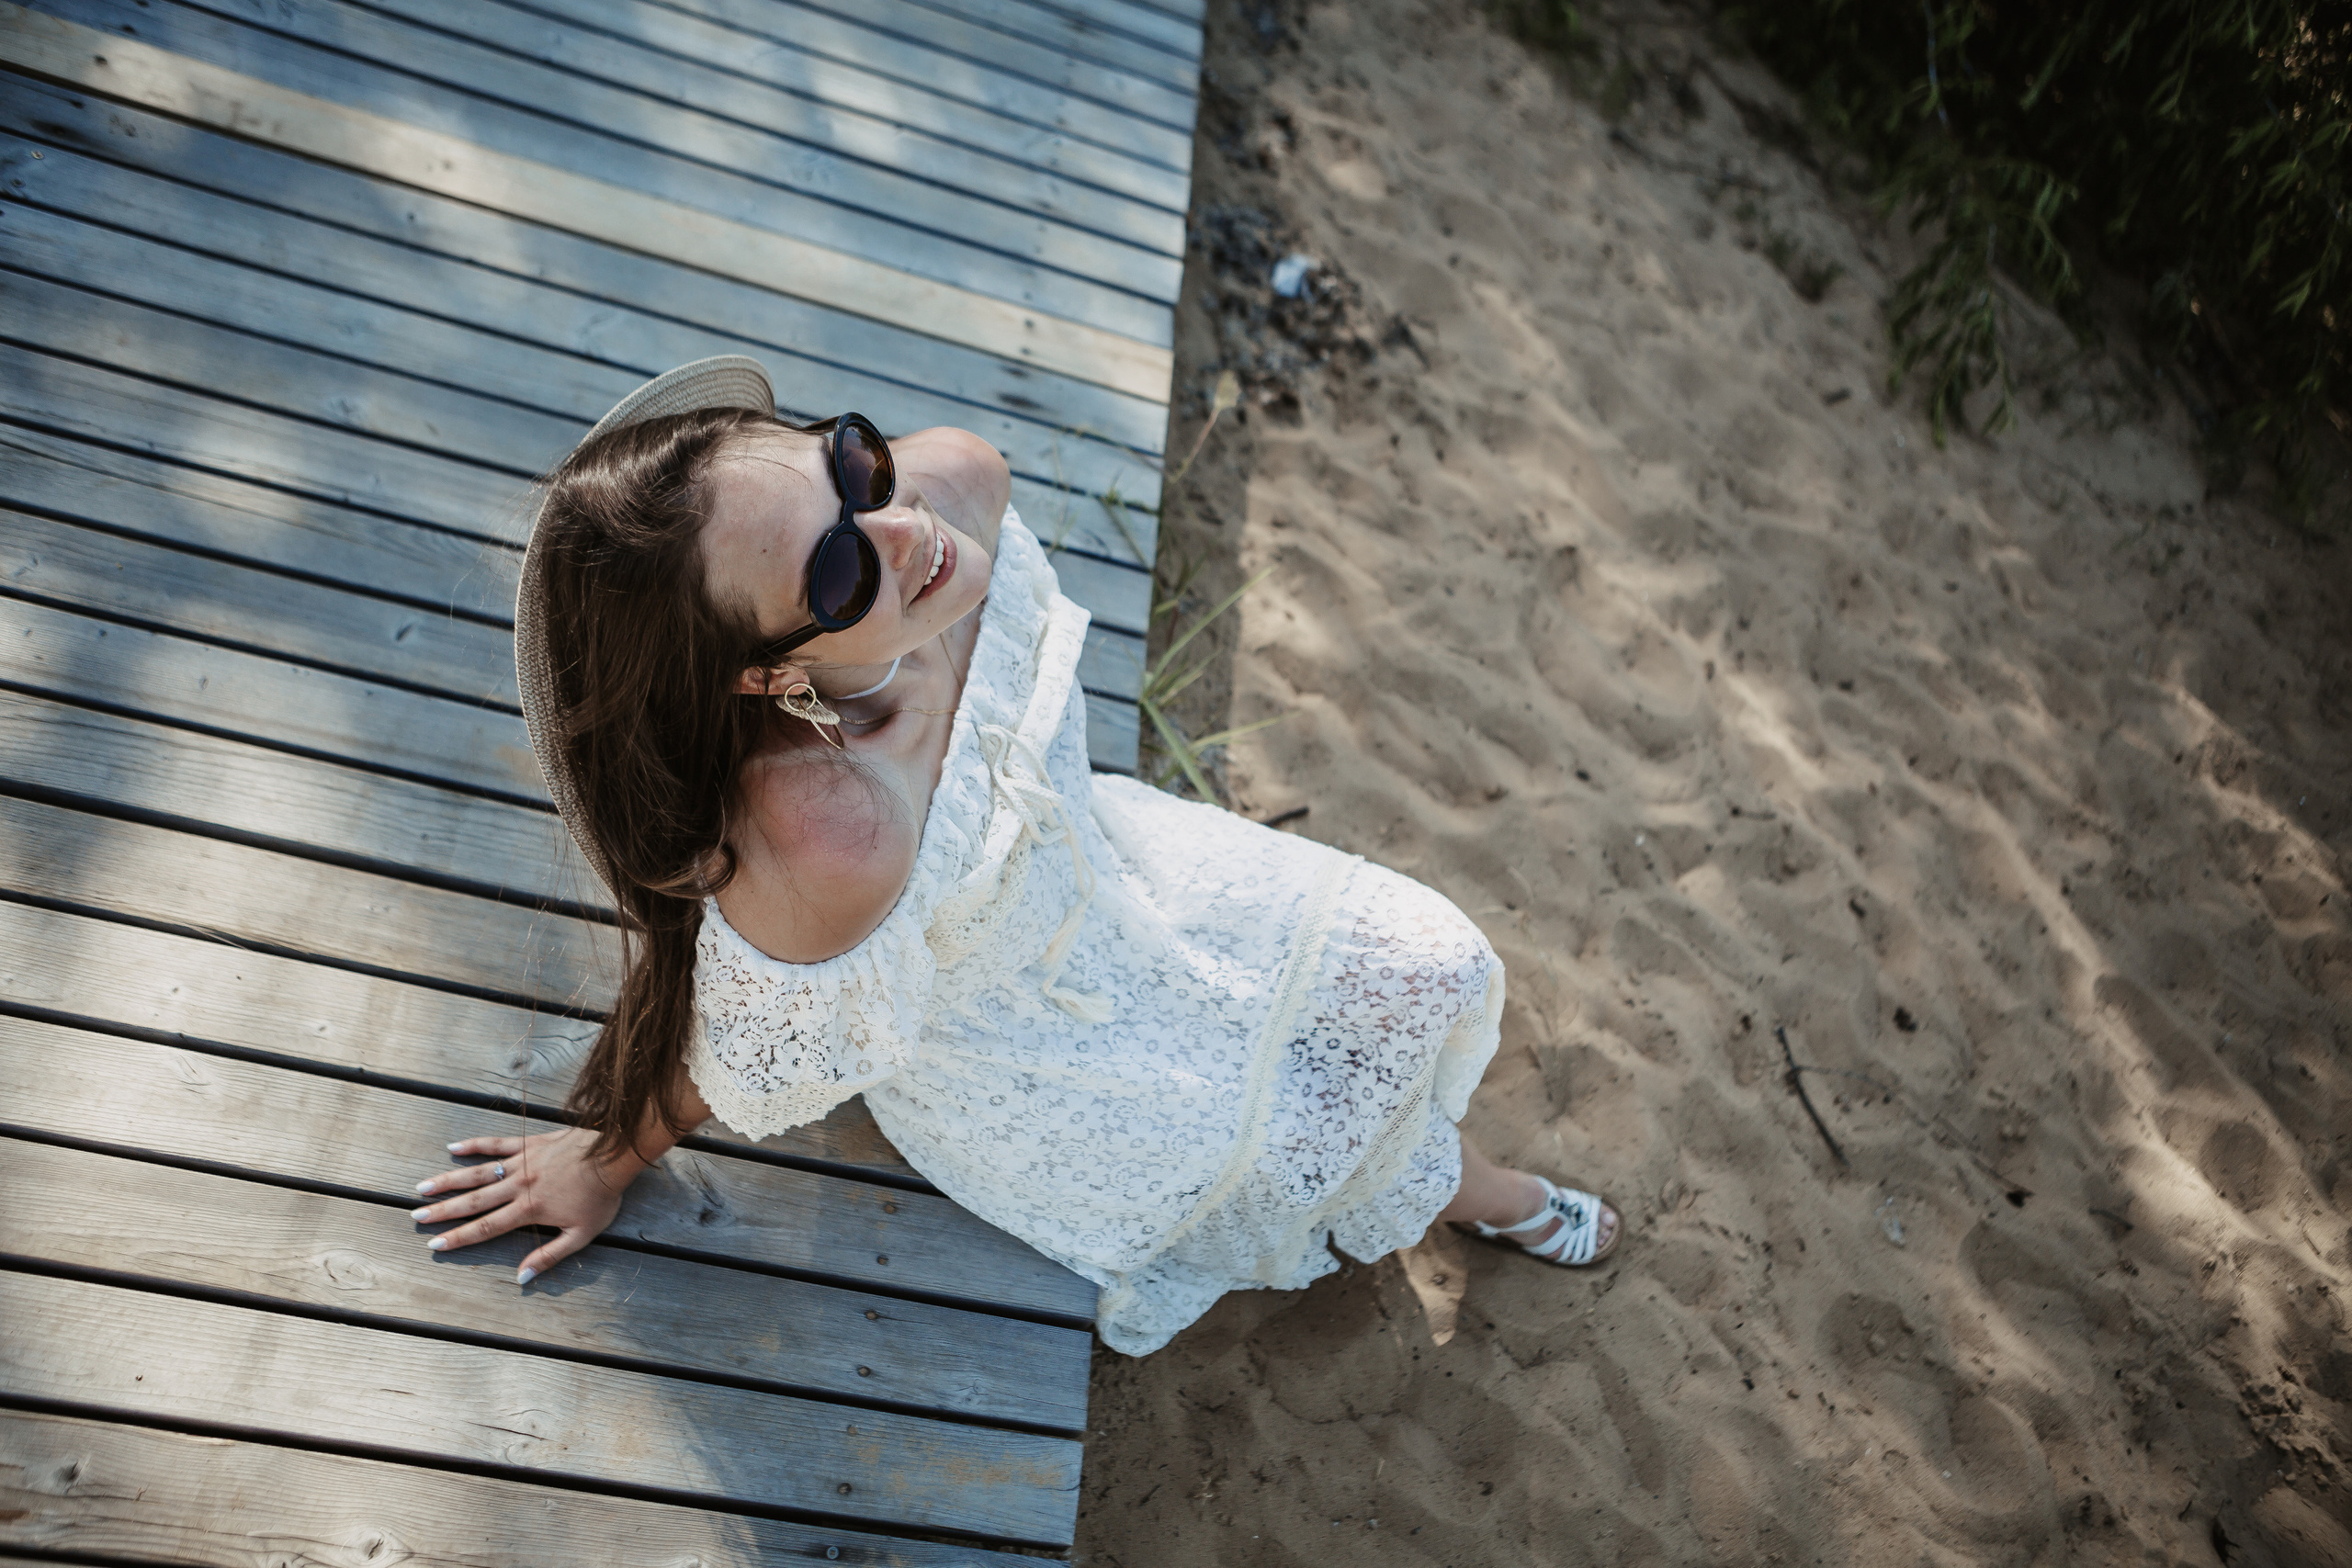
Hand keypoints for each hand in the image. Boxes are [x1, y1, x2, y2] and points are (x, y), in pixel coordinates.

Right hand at [414, 1125, 646, 1284]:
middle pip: (473, 1201)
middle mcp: (518, 1185)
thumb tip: (522, 1278)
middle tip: (415, 1217)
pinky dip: (473, 1145)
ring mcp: (521, 1161)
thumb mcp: (582, 1234)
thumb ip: (550, 1257)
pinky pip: (495, 1143)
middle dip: (443, 1211)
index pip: (486, 1228)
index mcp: (529, 1210)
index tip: (434, 1245)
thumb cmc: (601, 1196)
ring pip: (477, 1173)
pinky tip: (452, 1148)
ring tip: (421, 1188)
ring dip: (448, 1181)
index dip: (459, 1238)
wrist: (614, 1154)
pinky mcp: (528, 1143)